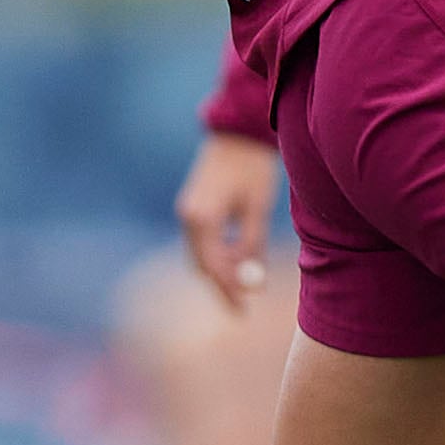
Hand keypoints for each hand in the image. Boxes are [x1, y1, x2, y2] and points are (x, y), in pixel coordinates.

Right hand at [174, 133, 282, 307]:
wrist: (239, 133)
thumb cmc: (253, 169)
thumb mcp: (258, 208)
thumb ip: (252, 243)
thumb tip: (253, 279)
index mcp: (202, 218)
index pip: (213, 266)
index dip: (228, 290)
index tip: (242, 310)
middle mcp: (188, 216)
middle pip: (201, 264)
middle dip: (221, 285)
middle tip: (241, 306)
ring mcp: (187, 212)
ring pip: (200, 254)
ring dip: (220, 269)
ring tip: (247, 281)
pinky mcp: (192, 207)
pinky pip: (202, 241)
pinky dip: (217, 253)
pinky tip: (238, 258)